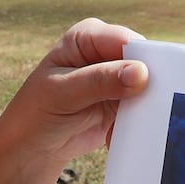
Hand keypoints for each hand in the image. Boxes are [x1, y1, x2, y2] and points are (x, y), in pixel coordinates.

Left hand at [0, 17, 149, 162]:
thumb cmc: (38, 112)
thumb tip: (140, 72)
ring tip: (125, 125)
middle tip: (147, 109)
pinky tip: (115, 136)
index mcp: (88, 37)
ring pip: (150, 87)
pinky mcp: (125, 102)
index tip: (147, 84)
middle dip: (149, 84)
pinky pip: (145, 108)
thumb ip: (100, 81)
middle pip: (144, 61)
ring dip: (144, 108)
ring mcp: (118, 78)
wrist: (34, 146)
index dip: (141, 59)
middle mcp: (106, 52)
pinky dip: (137, 123)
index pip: (125, 40)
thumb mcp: (63, 93)